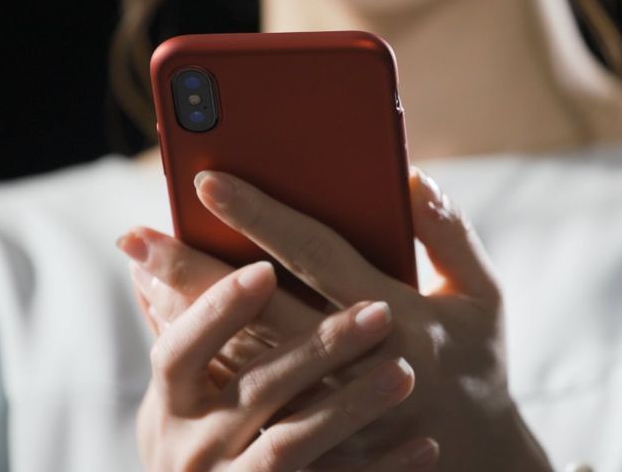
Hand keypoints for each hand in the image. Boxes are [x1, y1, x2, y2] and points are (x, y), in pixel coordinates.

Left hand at [119, 167, 549, 469]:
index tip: (206, 181)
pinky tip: (168, 327)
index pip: (316, 256)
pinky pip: (246, 403)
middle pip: (258, 308)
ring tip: (142, 274)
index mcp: (400, 314)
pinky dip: (207, 365)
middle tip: (138, 236)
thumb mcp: (483, 297)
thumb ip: (449, 235)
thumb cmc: (479, 368)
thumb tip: (408, 177)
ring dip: (188, 316)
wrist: (479, 462)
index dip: (261, 216)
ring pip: (241, 356)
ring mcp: (330, 409)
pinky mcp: (316, 442)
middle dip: (194, 270)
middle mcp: (355, 361)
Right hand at [128, 257, 439, 470]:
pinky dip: (380, 470)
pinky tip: (424, 446)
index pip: (180, 351)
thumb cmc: (200, 433)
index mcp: (171, 402)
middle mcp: (193, 447)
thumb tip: (144, 242)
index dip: (216, 311)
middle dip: (317, 349)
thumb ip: (173, 321)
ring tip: (403, 373)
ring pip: (294, 444)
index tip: (263, 269)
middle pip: (256, 390)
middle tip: (381, 311)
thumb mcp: (176, 389)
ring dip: (352, 407)